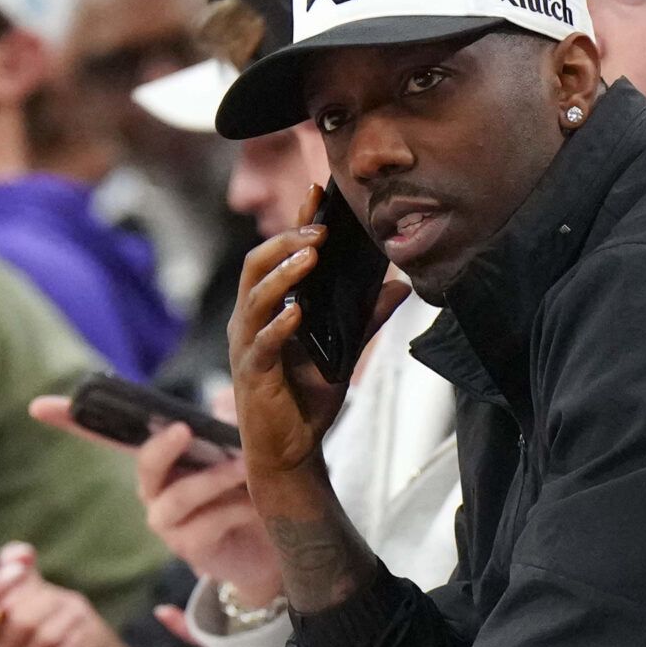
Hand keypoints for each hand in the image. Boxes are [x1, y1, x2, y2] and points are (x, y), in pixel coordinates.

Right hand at [125, 425, 284, 600]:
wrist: (262, 549)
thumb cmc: (244, 494)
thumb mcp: (240, 455)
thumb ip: (229, 424)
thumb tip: (223, 399)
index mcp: (165, 465)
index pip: (149, 442)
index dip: (155, 431)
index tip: (175, 419)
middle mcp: (157, 492)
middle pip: (149, 467)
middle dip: (165, 447)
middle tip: (185, 429)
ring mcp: (169, 524)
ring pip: (181, 496)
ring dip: (215, 477)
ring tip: (246, 466)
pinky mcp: (189, 547)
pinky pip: (208, 524)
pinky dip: (235, 508)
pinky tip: (258, 502)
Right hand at [226, 184, 407, 478]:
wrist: (291, 452)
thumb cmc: (307, 398)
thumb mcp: (344, 351)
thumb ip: (366, 317)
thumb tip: (398, 285)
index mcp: (269, 308)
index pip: (278, 255)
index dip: (294, 223)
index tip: (316, 194)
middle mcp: (250, 320)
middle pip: (257, 265)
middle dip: (287, 241)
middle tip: (320, 228)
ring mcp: (247, 346)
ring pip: (255, 298)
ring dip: (282, 274)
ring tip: (309, 255)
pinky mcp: (252, 375)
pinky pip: (261, 345)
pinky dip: (278, 327)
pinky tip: (296, 315)